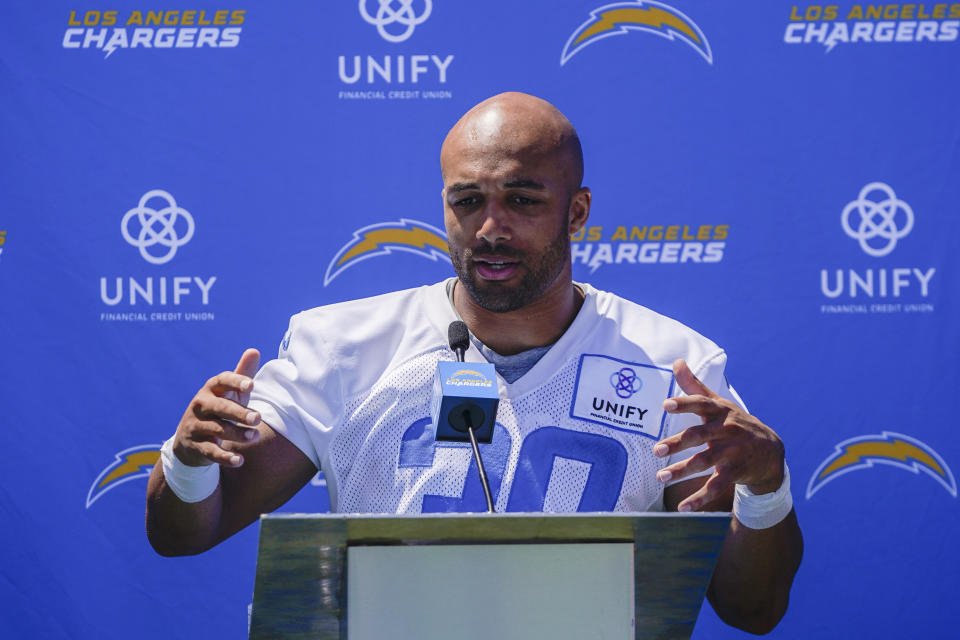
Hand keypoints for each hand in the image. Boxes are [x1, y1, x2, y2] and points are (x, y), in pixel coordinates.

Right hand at [172, 349, 261, 467]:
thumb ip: (242, 374)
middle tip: (258, 418)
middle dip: (239, 412)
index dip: (235, 382)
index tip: (251, 385)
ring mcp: (195, 426)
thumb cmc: (218, 410)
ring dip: (237, 434)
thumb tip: (254, 350)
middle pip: (220, 407)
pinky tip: (239, 460)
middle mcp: (200, 406)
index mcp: (210, 390)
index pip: (221, 381)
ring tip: (255, 437)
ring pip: (217, 429)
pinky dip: (224, 457)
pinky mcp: (195, 447)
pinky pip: (210, 452)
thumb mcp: (229, 394)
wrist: (189, 441)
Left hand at [654, 359, 783, 511]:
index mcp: (720, 412)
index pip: (701, 404)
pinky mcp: (736, 473)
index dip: (684, 403)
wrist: (771, 452)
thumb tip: (677, 361)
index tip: (666, 404)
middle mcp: (726, 431)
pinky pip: (716, 487)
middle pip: (700, 435)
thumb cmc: (735, 423)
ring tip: (660, 477)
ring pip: (705, 462)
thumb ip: (695, 386)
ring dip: (683, 471)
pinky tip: (683, 508)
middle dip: (678, 443)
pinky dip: (700, 499)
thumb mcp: (719, 404)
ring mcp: (732, 453)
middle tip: (657, 450)